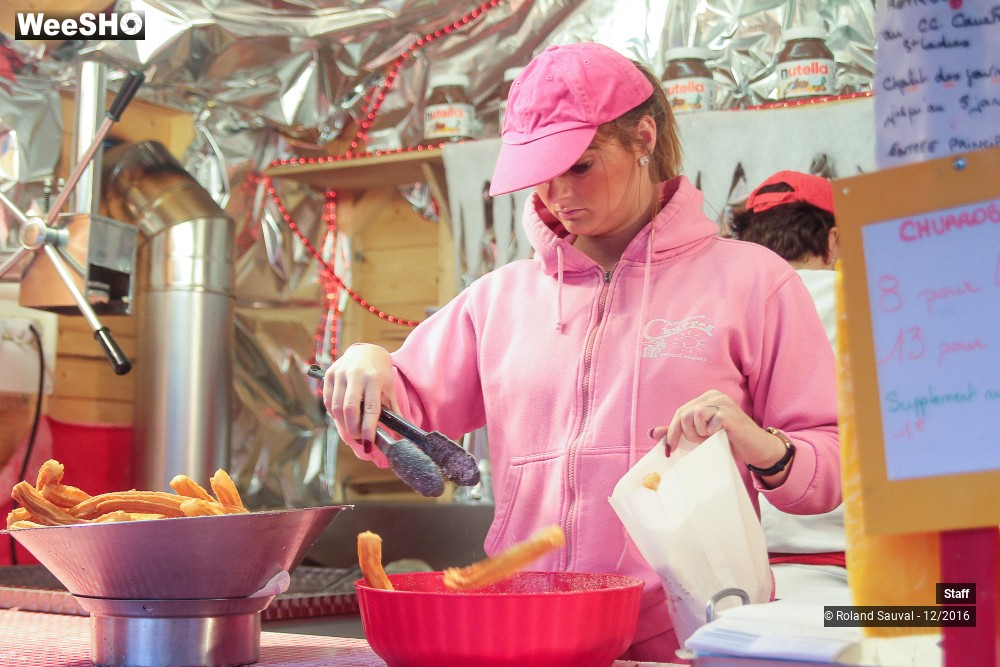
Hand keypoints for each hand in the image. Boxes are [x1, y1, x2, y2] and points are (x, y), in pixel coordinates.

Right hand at [322, 344, 396, 464]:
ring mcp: (341, 373)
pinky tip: (341, 417)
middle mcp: (356, 374)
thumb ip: (393, 411)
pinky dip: (333, 414)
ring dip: (342, 424)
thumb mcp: (389, 388)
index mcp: (374, 378)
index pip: (371, 408)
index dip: (368, 428)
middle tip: (358, 437)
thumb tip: (398, 436)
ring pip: (336, 407)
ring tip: (351, 430)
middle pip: (350, 409)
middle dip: (353, 429)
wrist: (367, 350)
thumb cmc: (379, 372)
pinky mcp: (330, 374)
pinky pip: (328, 400)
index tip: (368, 443)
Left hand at [650, 390, 791, 485]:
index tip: (669, 450)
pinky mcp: (729, 414)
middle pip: (683, 415)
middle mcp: (714, 396)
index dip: (671, 432)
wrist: (757, 450)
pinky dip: (709, 434)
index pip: (680, 413)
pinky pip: (707, 422)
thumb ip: (678, 432)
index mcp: (706, 398)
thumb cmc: (730, 442)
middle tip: (699, 443)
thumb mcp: (700, 436)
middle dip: (685, 435)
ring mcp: (722, 403)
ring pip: (692, 417)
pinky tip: (719, 436)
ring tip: (710, 439)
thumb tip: (651, 433)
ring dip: (697, 435)